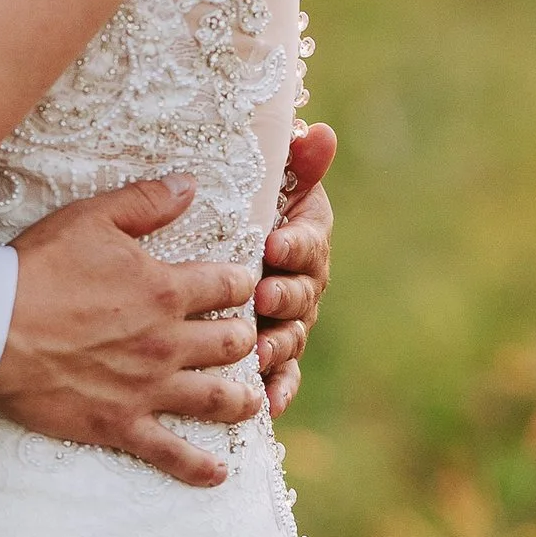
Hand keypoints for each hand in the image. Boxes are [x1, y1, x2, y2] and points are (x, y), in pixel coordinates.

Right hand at [0, 180, 262, 490]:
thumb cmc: (38, 268)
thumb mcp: (91, 219)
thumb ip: (146, 201)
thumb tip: (189, 184)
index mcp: (165, 290)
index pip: (229, 286)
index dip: (240, 283)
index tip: (239, 285)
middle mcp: (168, 342)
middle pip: (234, 343)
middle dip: (244, 338)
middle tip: (241, 339)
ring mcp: (148, 388)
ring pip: (218, 399)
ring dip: (242, 398)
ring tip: (251, 399)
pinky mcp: (121, 424)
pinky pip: (172, 453)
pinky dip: (200, 468)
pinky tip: (219, 473)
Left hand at [256, 123, 335, 414]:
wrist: (215, 245)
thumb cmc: (240, 209)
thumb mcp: (264, 183)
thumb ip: (295, 162)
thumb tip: (319, 132)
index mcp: (303, 236)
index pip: (309, 240)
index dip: (295, 243)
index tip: (273, 244)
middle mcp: (303, 280)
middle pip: (304, 292)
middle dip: (285, 295)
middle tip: (263, 297)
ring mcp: (290, 320)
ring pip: (293, 335)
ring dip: (279, 344)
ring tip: (259, 352)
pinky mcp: (274, 354)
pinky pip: (283, 376)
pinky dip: (279, 390)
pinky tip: (268, 404)